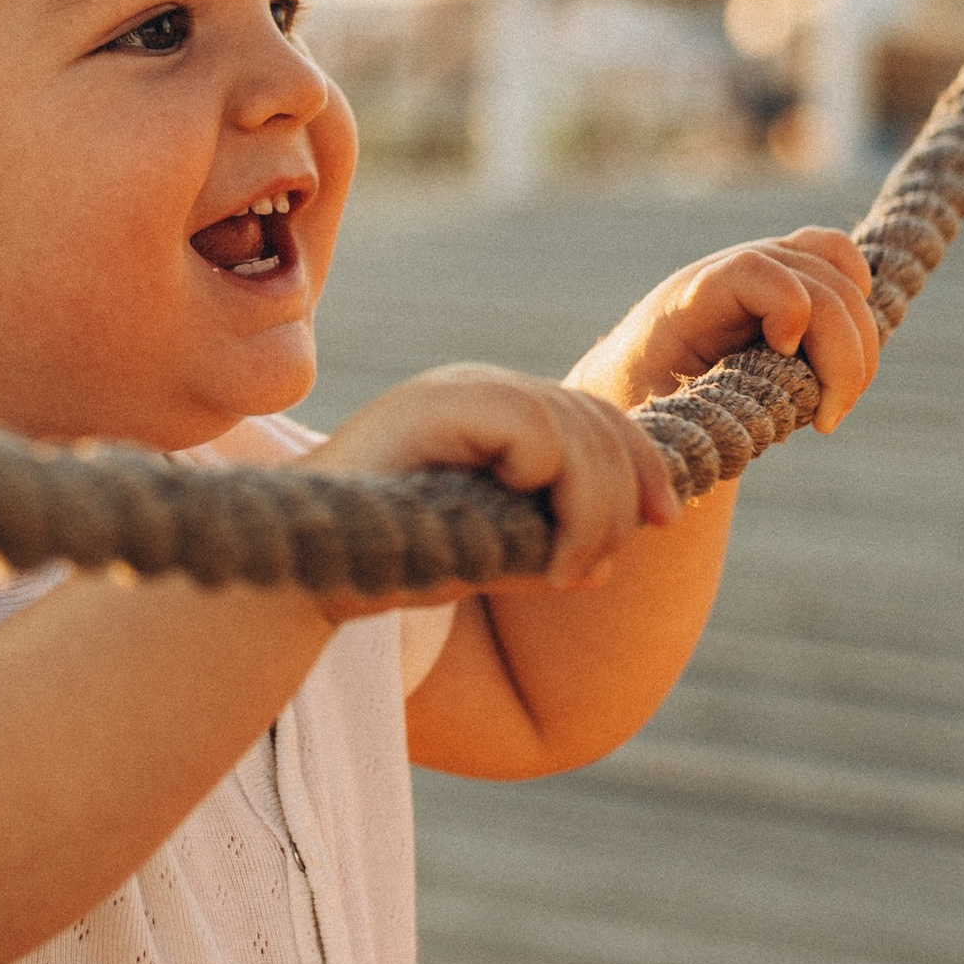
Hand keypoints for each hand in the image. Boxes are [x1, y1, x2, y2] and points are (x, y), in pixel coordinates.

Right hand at [305, 363, 677, 593]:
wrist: (299, 573)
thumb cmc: (386, 565)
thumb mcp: (490, 550)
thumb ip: (546, 540)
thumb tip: (615, 554)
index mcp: (491, 412)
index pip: (595, 414)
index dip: (641, 464)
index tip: (664, 521)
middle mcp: (477, 389)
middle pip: (597, 419)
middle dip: (621, 499)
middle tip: (593, 572)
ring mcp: (455, 390)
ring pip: (576, 428)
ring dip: (594, 514)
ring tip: (571, 575)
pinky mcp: (438, 404)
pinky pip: (535, 429)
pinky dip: (559, 493)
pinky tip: (542, 552)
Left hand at [570, 227, 880, 432]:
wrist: (635, 377)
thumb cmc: (640, 405)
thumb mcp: (649, 419)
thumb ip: (685, 422)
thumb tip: (742, 427)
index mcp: (687, 301)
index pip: (752, 269)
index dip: (787, 306)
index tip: (782, 359)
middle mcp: (731, 269)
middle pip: (819, 285)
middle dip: (842, 359)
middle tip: (826, 422)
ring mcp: (765, 265)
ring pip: (845, 282)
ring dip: (859, 351)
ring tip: (831, 407)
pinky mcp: (790, 274)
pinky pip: (841, 260)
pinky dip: (860, 304)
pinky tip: (847, 354)